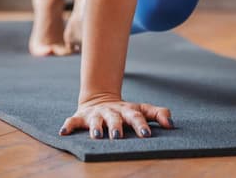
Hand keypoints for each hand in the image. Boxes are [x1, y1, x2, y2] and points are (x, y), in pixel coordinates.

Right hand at [59, 93, 174, 138]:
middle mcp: (112, 111)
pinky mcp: (81, 117)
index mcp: (128, 110)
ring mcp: (96, 114)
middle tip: (118, 136)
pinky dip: (68, 125)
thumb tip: (171, 124)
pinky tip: (63, 132)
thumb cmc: (126, 111)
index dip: (141, 125)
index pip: (137, 116)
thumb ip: (158, 114)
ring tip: (97, 135)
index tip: (147, 135)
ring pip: (96, 120)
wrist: (100, 99)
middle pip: (115, 118)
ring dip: (96, 127)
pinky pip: (72, 121)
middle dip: (117, 127)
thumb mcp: (142, 109)